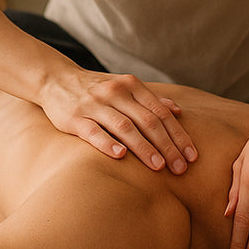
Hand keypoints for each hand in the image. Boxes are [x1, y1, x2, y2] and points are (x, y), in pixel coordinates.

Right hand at [38, 71, 196, 172]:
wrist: (56, 79)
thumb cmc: (98, 89)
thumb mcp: (125, 88)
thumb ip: (150, 99)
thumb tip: (178, 111)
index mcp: (131, 86)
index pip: (161, 113)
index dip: (178, 135)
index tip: (192, 156)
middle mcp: (115, 93)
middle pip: (147, 121)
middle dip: (167, 145)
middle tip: (180, 168)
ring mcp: (94, 105)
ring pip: (124, 127)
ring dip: (143, 147)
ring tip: (158, 167)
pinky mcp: (74, 118)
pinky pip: (93, 131)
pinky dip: (107, 143)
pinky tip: (120, 156)